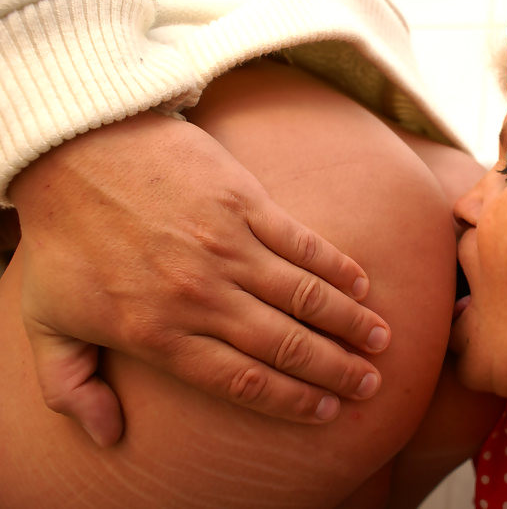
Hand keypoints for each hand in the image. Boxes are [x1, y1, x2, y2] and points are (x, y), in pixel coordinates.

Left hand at [8, 110, 390, 445]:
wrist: (74, 150)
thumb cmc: (63, 239)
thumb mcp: (46, 322)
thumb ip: (71, 386)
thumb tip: (106, 437)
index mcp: (159, 333)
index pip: (241, 380)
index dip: (291, 400)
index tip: (325, 411)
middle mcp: (202, 296)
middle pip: (284, 345)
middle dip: (334, 370)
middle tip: (368, 385)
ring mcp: (227, 246)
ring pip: (304, 297)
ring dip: (348, 323)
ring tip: (379, 341)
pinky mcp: (243, 202)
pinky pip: (302, 243)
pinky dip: (335, 267)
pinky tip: (360, 285)